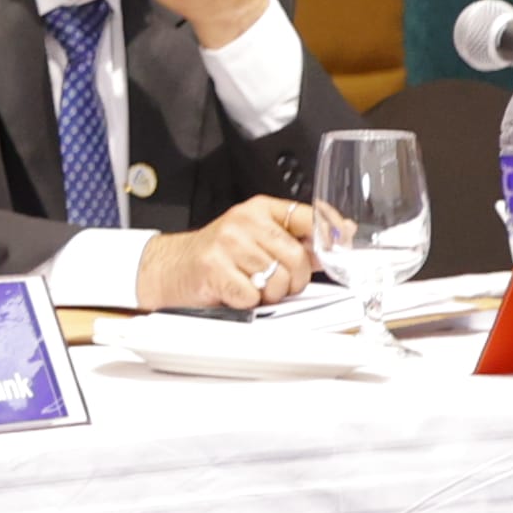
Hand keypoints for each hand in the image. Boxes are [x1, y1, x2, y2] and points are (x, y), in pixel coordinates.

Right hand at [133, 196, 322, 311]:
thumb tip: (343, 234)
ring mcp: (228, 243)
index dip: (330, 233)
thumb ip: (297, 239)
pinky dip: (247, 302)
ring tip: (251, 287)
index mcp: (259, 209)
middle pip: (297, 256)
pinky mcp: (215, 268)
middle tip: (277, 284)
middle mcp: (244, 221)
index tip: (341, 245)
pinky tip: (235, 293)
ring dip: (269, 294)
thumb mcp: (256, 238)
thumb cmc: (216, 256)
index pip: (308, 215)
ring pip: (277, 280)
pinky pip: (253, 296)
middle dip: (294, 280)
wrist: (169, 267)